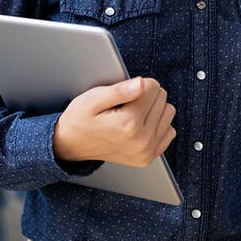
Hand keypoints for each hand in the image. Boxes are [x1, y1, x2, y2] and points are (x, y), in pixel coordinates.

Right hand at [52, 77, 175, 166]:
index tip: (122, 93)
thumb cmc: (80, 120)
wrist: (71, 145)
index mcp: (128, 123)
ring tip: (131, 114)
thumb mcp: (92, 99)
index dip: (136, 84)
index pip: (152, 86)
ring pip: (168, 112)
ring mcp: (146, 151)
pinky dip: (157, 124)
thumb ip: (119, 91)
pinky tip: (139, 125)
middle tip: (124, 105)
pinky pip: (169, 131)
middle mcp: (141, 140)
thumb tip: (142, 84)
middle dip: (145, 95)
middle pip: (162, 98)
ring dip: (153, 109)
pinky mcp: (149, 157)